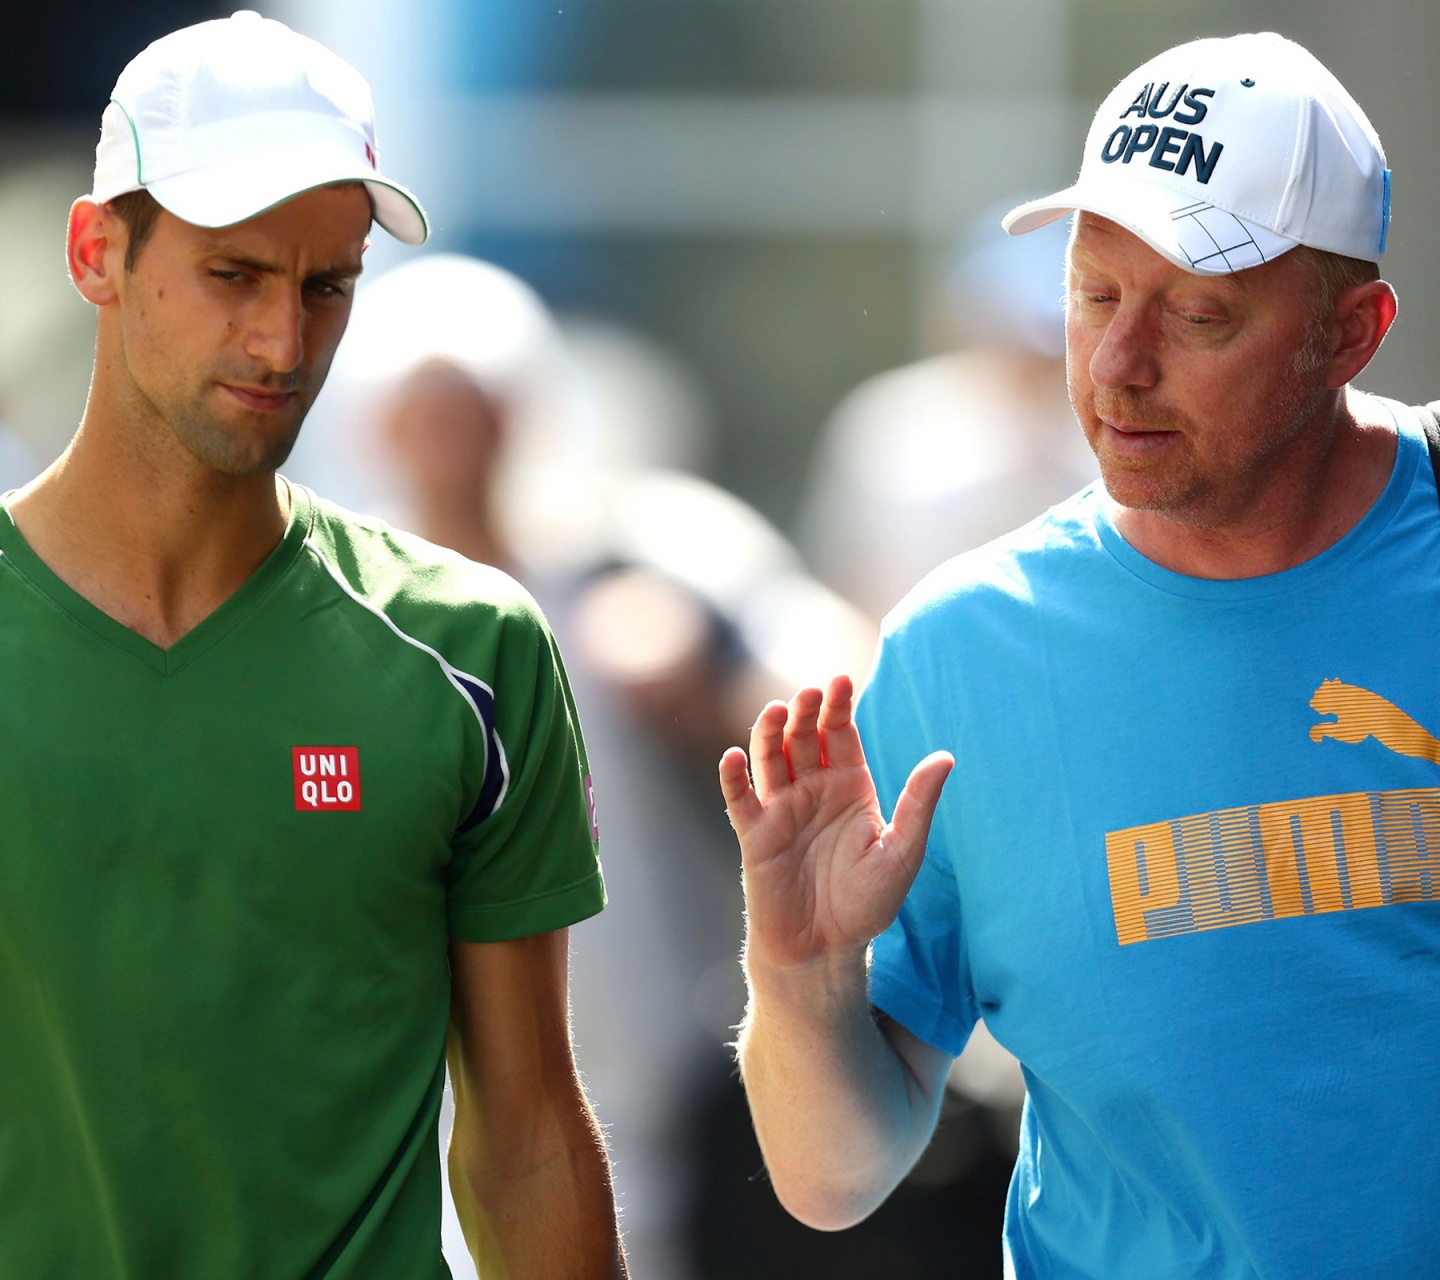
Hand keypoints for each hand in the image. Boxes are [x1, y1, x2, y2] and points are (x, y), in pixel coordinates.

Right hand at [719, 674, 952, 973]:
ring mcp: (781, 810)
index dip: (839, 706)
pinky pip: (740, 799)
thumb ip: (918, 804)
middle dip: (805, 713)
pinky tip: (735, 758)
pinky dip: (733, 776)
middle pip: (803, 737)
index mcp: (850, 786)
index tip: (841, 680)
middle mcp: (813, 790)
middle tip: (810, 694)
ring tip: (777, 712)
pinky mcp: (755, 835)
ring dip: (769, 733)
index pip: (841, 734)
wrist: (825, 951)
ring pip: (769, 758)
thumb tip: (946, 757)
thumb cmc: (867, 904)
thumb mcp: (902, 852)